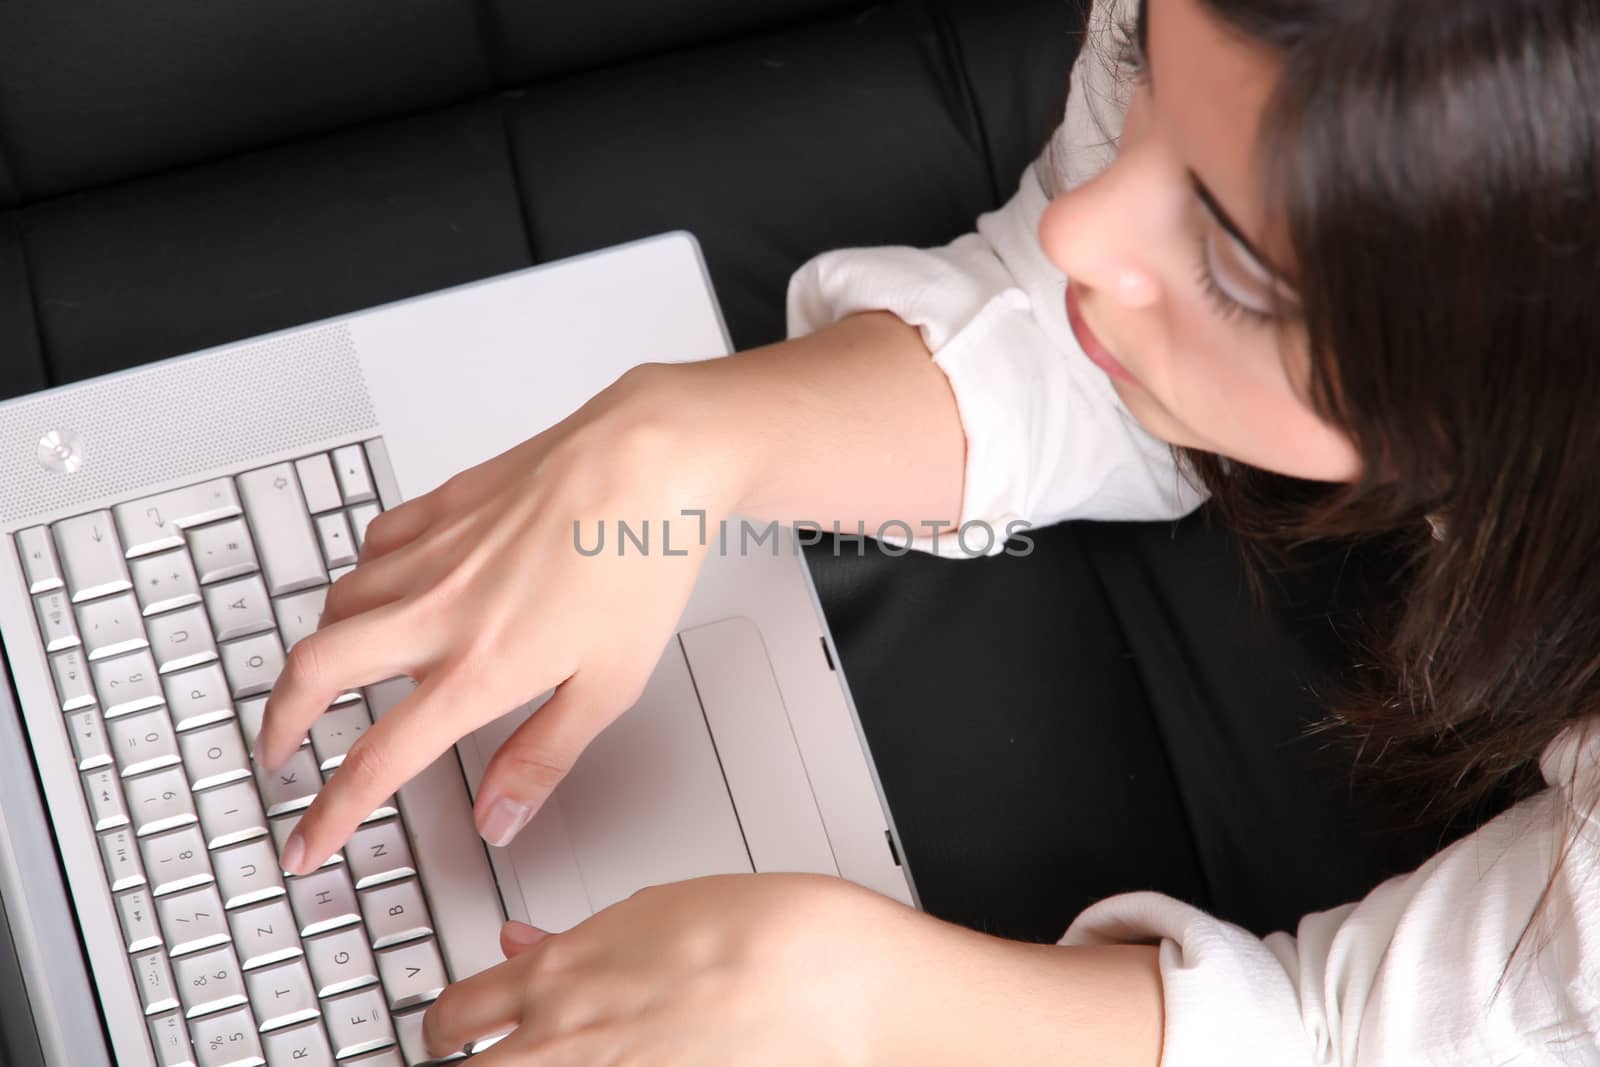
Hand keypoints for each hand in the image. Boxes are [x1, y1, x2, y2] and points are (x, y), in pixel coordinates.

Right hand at [255, 363, 746, 872]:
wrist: (652, 460)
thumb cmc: (642, 562)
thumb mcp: (610, 686)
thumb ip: (543, 758)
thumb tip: (499, 817)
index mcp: (479, 669)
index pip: (378, 761)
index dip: (331, 814)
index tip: (308, 841)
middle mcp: (439, 610)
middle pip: (314, 673)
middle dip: (281, 724)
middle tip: (282, 752)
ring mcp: (434, 552)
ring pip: (336, 605)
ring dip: (321, 649)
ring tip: (330, 675)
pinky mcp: (442, 505)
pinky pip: (372, 544)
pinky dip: (361, 576)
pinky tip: (382, 587)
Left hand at [421, 873, 945, 1065]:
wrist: (826, 977)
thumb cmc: (758, 931)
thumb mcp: (651, 912)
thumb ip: (575, 941)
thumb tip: (523, 947)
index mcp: (559, 974)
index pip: (451, 1014)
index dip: (443, 1030)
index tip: (450, 1033)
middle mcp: (564, 1039)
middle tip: (482, 1060)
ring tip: (548, 1059)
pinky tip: (621, 1065)